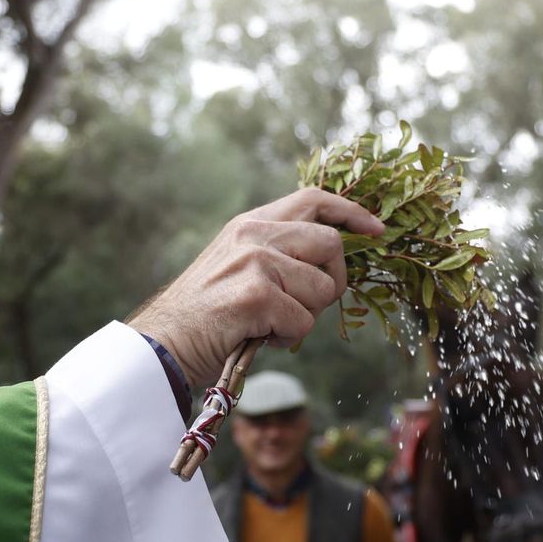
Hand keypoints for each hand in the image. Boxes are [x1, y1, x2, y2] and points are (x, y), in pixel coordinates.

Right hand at [129, 189, 383, 385]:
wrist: (165, 343)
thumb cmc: (207, 314)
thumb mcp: (239, 264)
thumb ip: (279, 252)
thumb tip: (333, 259)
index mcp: (252, 222)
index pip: (314, 198)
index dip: (351, 212)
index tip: (377, 229)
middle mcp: (254, 234)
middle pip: (331, 244)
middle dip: (334, 281)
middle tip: (309, 304)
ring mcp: (256, 261)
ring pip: (323, 289)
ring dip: (307, 316)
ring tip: (272, 324)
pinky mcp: (256, 294)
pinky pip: (304, 322)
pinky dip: (288, 339)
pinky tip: (260, 337)